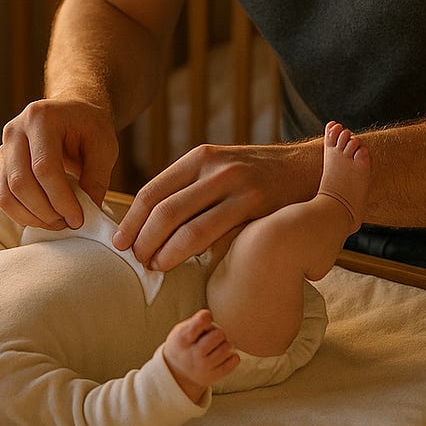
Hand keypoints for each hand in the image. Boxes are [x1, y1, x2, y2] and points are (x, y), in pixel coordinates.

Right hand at [0, 96, 118, 229]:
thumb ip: (96, 179)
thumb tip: (87, 212)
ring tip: (58, 222)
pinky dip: (21, 214)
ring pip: (6, 193)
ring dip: (32, 216)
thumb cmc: (89, 126)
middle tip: (68, 223)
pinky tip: (44, 217)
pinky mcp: (2, 163)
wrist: (72, 111)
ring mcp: (4, 146)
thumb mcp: (104, 146)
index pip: (44, 167)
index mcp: (41, 118)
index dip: (60, 199)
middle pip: (20, 182)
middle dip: (46, 211)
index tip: (78, 218)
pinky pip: (3, 196)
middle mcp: (15, 131)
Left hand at [113, 141, 321, 271]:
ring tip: (156, 266)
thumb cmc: (253, 176)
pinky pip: (221, 240)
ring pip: (190, 230)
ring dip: (167, 254)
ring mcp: (239, 190)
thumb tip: (146, 224)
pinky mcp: (259, 211)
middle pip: (165, 212)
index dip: (131, 221)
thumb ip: (188, 188)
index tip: (119, 243)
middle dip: (144, 241)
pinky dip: (200, 257)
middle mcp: (216, 170)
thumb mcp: (218, 168)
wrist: (306, 170)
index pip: (152, 191)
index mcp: (199, 158)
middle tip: (137, 260)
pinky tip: (191, 267)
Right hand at [162, 309, 237, 403]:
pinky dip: (232, 355)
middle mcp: (193, 354)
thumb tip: (212, 318)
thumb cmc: (183, 344)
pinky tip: (224, 354)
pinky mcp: (214, 376)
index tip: (206, 317)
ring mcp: (204, 367)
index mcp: (183, 339)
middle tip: (213, 335)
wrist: (176, 372)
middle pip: (219, 334)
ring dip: (226, 343)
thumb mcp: (181, 330)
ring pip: (228, 347)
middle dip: (218, 331)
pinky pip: (234, 360)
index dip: (206, 316)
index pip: (201, 322)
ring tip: (218, 345)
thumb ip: (196, 322)